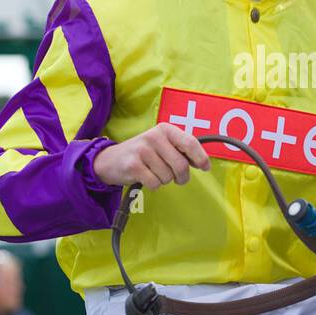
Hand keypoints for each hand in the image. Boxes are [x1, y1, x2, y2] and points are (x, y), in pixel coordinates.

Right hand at [93, 123, 210, 189]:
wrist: (110, 160)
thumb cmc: (143, 153)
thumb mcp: (162, 144)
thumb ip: (181, 149)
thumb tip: (203, 162)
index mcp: (165, 129)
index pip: (190, 143)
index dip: (201, 158)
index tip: (205, 167)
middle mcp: (154, 136)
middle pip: (181, 165)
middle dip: (182, 177)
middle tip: (177, 178)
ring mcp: (143, 150)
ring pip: (168, 177)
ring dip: (165, 180)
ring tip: (154, 173)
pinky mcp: (133, 165)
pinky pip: (155, 183)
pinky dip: (153, 185)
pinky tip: (145, 177)